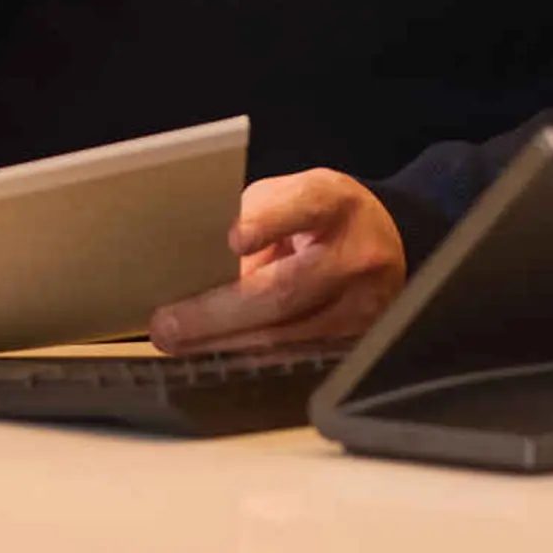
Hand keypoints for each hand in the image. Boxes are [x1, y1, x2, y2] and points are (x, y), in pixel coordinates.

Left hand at [150, 170, 407, 354]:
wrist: (384, 240)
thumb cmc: (318, 216)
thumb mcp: (288, 197)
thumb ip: (250, 219)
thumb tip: (196, 266)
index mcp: (335, 204)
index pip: (304, 208)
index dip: (269, 223)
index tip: (234, 239)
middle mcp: (356, 255)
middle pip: (285, 290)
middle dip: (218, 313)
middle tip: (168, 325)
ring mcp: (362, 304)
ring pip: (286, 335)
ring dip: (225, 343)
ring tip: (178, 343)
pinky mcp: (356, 340)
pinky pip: (294, 355)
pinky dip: (250, 356)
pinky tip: (216, 353)